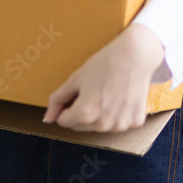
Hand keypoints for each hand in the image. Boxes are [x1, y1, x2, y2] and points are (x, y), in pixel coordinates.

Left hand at [42, 24, 166, 132]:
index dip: (66, 106)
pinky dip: (117, 114)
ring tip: (108, 93)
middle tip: (92, 90)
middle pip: (80, 126)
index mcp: (85, 113)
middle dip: (81, 112)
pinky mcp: (134, 123)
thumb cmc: (104, 63)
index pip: (64, 121)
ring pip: (99, 126)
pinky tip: (121, 96)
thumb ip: (58, 100)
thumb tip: (47, 119)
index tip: (76, 93)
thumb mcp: (75, 78)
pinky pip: (118, 123)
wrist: (135, 55)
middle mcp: (103, 124)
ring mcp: (120, 125)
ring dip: (99, 115)